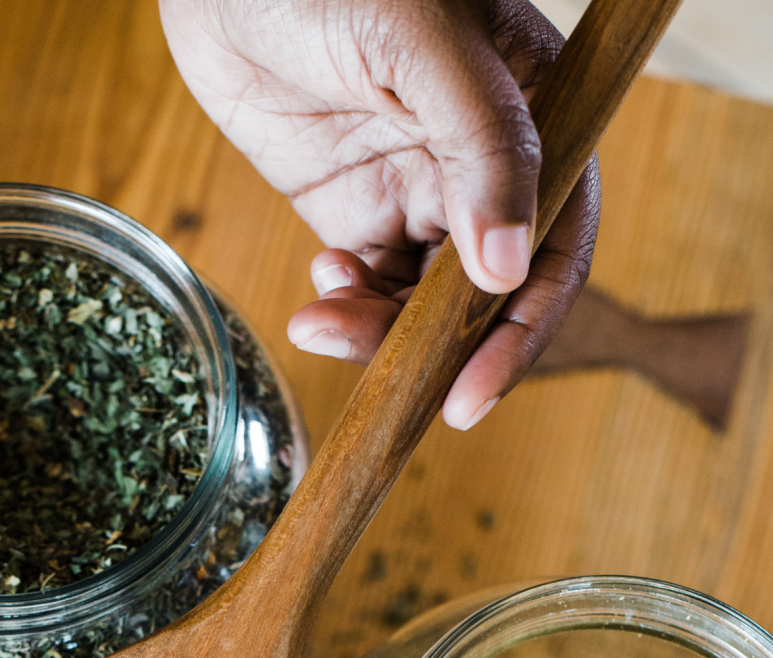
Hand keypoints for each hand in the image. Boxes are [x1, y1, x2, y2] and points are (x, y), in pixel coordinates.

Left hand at [159, 0, 599, 426]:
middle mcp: (484, 162)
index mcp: (533, 112)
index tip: (471, 395)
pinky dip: (349, 310)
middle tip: (391, 384)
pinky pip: (374, 287)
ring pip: (425, 303)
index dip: (522, 327)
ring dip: (381, 334)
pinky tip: (321, 292)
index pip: (556, 241)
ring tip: (325, 321)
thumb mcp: (418, 42)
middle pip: (490, 292)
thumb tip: (503, 268)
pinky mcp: (359, 206)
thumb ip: (479, 145)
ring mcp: (419, 187)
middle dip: (441, 349)